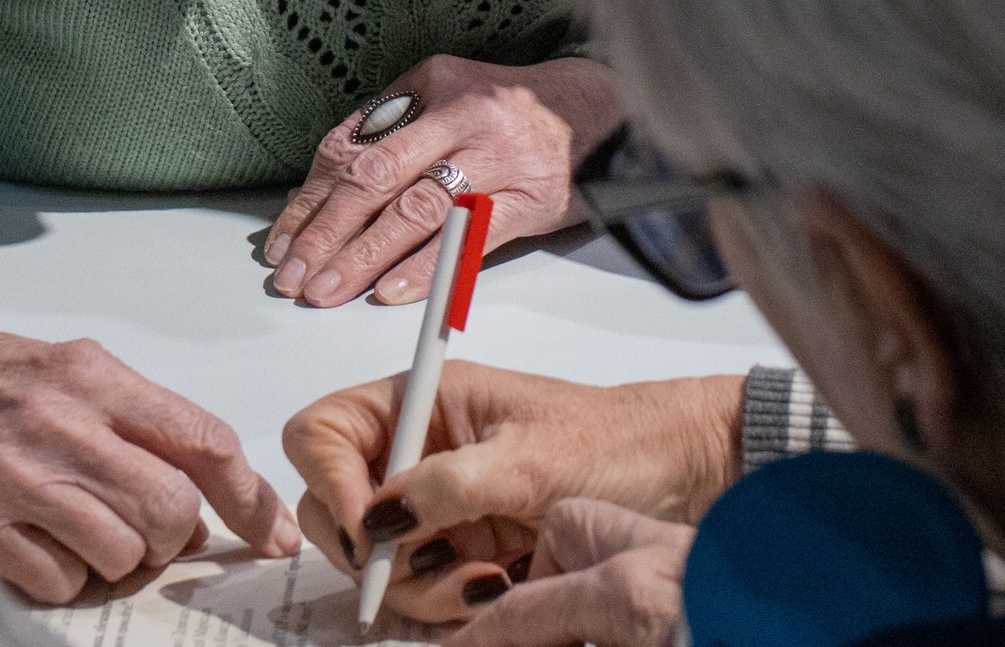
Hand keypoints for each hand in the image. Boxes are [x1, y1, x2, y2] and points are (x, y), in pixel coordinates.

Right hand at [0, 311, 300, 602]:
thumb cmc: (9, 381)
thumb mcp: (86, 373)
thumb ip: (149, 428)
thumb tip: (212, 513)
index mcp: (96, 376)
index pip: (202, 440)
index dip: (250, 497)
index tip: (274, 535)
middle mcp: (59, 422)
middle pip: (168, 508)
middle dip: (172, 532)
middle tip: (149, 525)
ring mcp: (16, 476)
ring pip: (121, 554)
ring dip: (120, 556)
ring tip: (88, 524)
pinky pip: (63, 583)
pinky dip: (67, 575)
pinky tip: (45, 538)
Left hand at [265, 55, 623, 305]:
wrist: (601, 109)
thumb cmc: (510, 110)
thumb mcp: (447, 94)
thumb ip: (390, 130)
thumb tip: (320, 186)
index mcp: (431, 85)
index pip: (352, 147)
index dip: (312, 198)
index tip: (282, 239)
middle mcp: (461, 117)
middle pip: (375, 179)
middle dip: (325, 232)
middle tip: (292, 275)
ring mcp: (497, 159)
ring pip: (415, 211)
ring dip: (363, 256)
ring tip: (327, 289)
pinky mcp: (528, 198)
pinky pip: (468, 238)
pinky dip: (426, 267)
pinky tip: (390, 291)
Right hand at [282, 360, 739, 623]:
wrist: (682, 476)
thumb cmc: (617, 443)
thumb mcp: (532, 460)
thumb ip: (450, 485)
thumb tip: (380, 516)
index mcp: (421, 403)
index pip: (322, 432)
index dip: (330, 479)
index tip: (370, 526)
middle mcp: (417, 451)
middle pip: (333, 503)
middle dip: (371, 547)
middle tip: (426, 563)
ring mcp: (436, 504)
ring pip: (375, 557)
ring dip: (417, 583)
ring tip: (484, 580)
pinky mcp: (461, 548)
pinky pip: (420, 586)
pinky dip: (446, 601)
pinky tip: (497, 587)